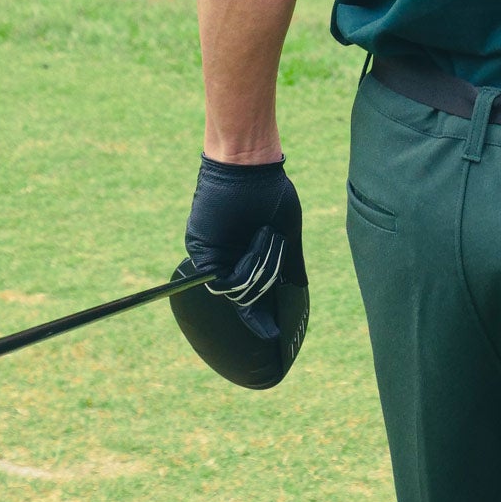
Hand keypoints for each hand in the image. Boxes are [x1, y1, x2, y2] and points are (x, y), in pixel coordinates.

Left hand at [185, 154, 305, 340]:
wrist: (249, 165)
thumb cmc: (269, 193)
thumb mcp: (287, 232)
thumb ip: (291, 263)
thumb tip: (298, 288)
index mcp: (246, 258)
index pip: (251, 294)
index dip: (261, 317)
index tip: (273, 335)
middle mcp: (228, 262)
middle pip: (248, 295)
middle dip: (268, 275)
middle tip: (276, 242)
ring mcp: (214, 259)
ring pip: (238, 291)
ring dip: (260, 268)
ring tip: (268, 233)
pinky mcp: (202, 253)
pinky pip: (223, 281)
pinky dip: (247, 267)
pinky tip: (259, 238)